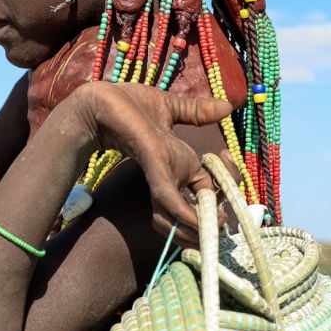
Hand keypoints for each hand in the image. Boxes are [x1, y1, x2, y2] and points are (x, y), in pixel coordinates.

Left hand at [71, 83, 230, 243]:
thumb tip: (227, 107)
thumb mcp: (172, 109)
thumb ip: (198, 111)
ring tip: (217, 226)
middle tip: (227, 214)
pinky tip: (200, 223)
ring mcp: (163, 178)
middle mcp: (172, 178)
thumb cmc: (131, 105)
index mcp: (179, 166)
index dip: (227, 179)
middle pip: (198, 212)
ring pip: (182, 220)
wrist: (103, 100)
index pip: (210, 187)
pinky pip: (172, 203)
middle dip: (217, 219)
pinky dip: (187, 216)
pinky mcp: (155, 172)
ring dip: (201, 230)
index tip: (225, 155)